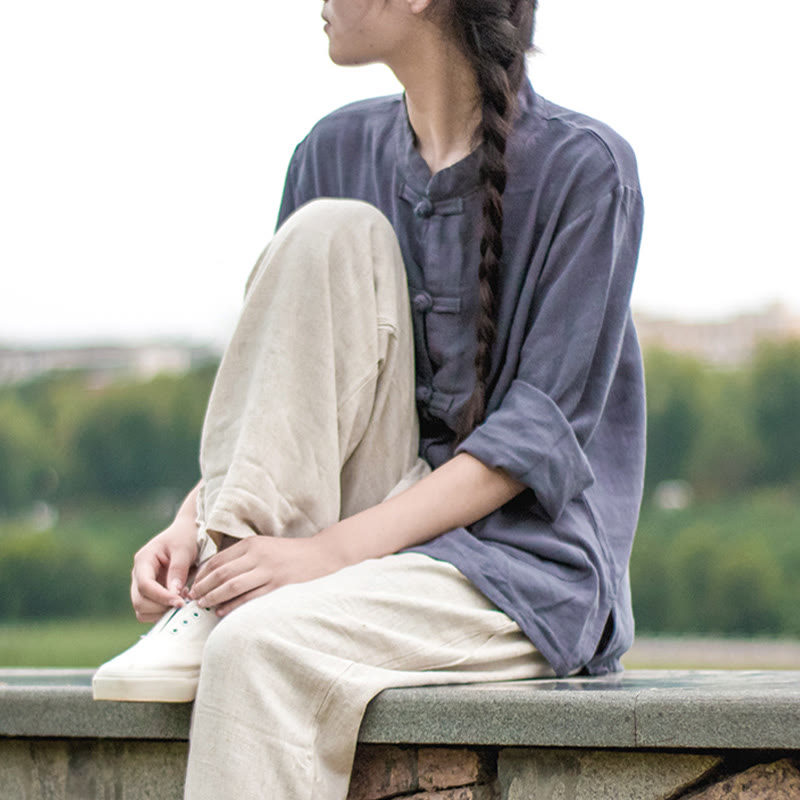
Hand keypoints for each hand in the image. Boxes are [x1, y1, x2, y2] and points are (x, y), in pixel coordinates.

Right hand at [131, 516, 198, 621]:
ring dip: (161, 612)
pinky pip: (150, 611)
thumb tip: (174, 594)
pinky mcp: (150, 593)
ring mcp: (142, 585)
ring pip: (142, 610)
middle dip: (161, 607)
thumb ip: (178, 570)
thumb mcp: (184, 549)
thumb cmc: (185, 537)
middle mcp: (139, 574)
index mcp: (143, 560)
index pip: (145, 585)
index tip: (180, 603)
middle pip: (139, 601)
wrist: (187, 532)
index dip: (161, 597)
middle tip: (184, 604)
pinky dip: (163, 612)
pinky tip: (179, 600)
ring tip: (182, 601)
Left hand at [189, 535, 344, 616]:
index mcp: (252, 544)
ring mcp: (268, 570)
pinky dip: (233, 605)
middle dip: (203, 587)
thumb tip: (216, 573)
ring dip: (214, 597)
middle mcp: (258, 555)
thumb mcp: (265, 546)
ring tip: (203, 606)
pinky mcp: (278, 585)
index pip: (218, 559)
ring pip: (232, 585)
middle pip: (221, 573)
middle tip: (192, 598)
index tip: (192, 585)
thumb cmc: (290, 553)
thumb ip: (243, 556)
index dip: (201, 574)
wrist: (321, 554)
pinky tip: (222, 612)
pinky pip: (250, 597)